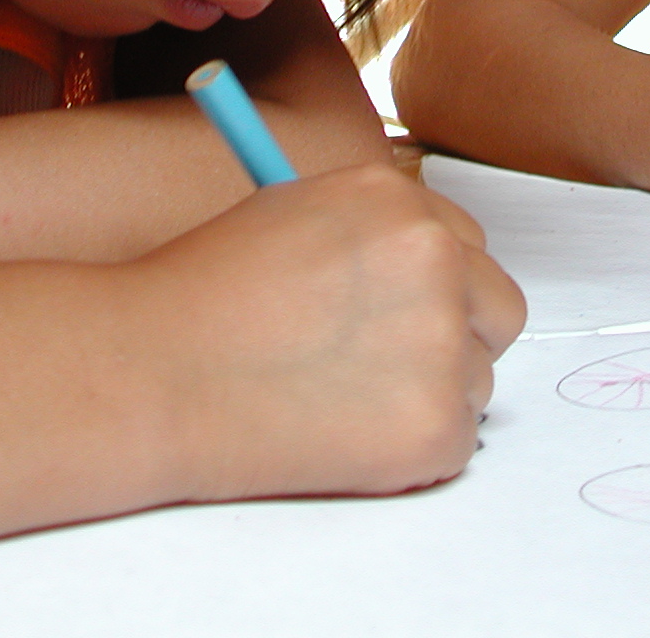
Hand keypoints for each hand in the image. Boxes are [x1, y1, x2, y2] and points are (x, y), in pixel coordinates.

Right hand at [118, 163, 526, 504]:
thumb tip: (420, 271)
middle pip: (497, 309)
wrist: (152, 374)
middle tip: (384, 368)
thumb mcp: (290, 215)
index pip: (468, 247)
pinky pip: (457, 441)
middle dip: (455, 340)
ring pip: (477, 379)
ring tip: (338, 401)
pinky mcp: (436, 424)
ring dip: (426, 395)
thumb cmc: (201, 297)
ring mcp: (442, 342)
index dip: (437, 287)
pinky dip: (411, 450)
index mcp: (398, 200)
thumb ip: (370, 233)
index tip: (400, 318)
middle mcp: (435, 259)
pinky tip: (340, 437)